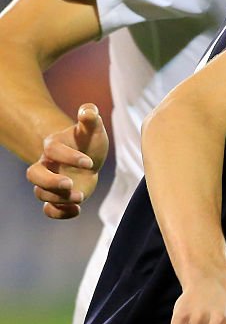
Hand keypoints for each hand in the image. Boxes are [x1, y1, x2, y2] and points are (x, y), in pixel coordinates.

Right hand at [27, 103, 108, 218]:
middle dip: (49, 182)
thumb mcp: (93, 128)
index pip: (52, 150)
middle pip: (33, 174)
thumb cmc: (88, 142)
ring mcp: (50, 183)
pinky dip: (59, 213)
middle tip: (70, 185)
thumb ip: (90, 117)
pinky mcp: (57, 198)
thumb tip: (88, 110)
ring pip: (40, 193)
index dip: (69, 157)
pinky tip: (77, 210)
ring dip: (58, 198)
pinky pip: (48, 209)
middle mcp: (47, 165)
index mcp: (54, 146)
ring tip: (81, 197)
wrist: (89, 159)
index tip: (90, 163)